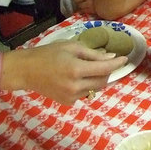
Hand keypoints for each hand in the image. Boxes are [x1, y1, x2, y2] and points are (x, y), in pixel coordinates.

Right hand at [0, 41, 127, 104]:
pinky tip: (76, 78)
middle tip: (105, 62)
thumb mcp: (71, 47)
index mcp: (76, 69)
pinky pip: (85, 93)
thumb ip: (92, 54)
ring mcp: (72, 97)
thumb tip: (111, 57)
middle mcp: (76, 86)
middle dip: (108, 71)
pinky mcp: (68, 102)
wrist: (26, 71)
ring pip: (96, 88)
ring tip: (88, 69)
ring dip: (98, 79)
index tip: (125, 59)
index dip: (117, 63)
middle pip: (103, 81)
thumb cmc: (48, 54)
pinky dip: (86, 85)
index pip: (105, 69)